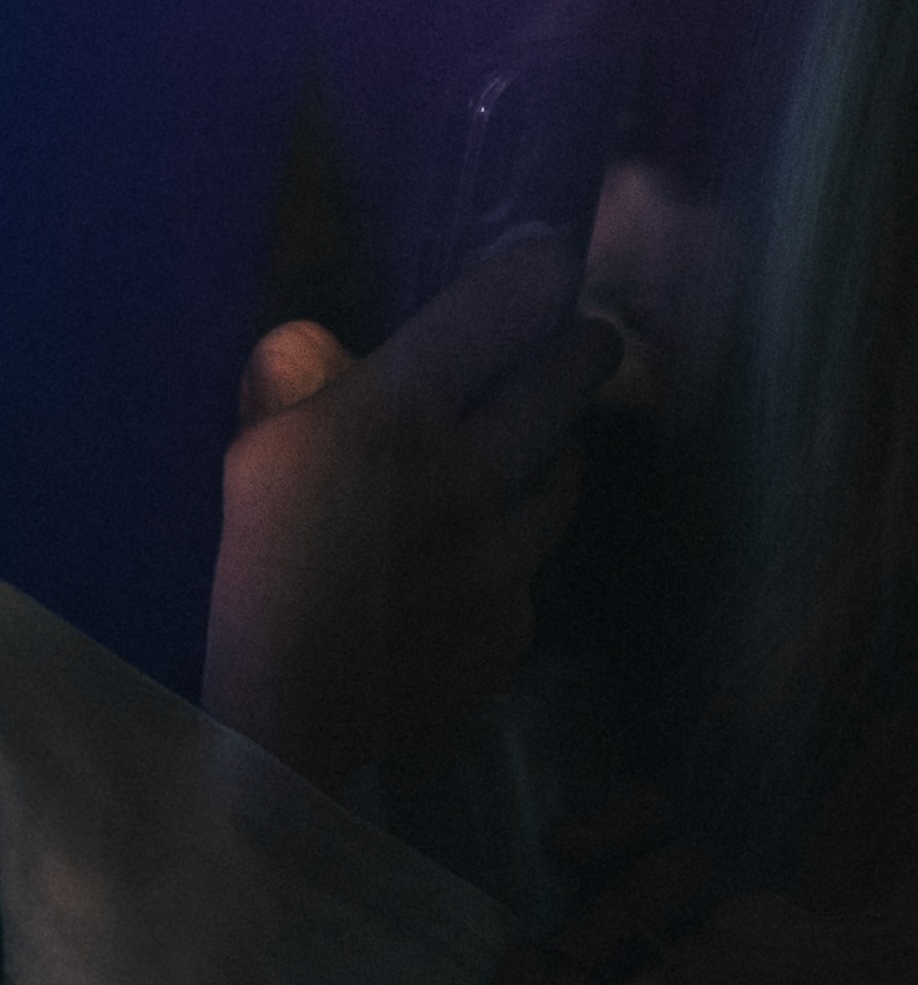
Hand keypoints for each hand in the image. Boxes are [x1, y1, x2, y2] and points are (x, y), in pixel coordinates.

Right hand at [201, 233, 619, 795]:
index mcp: (394, 419)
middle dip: (584, 356)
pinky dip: (512, 558)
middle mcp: (468, 476)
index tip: (554, 256)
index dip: (531, 274)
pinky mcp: (518, 623)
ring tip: (547, 447)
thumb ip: (296, 387)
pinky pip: (531, 571)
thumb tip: (326, 347)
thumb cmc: (256, 578)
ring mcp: (506, 556)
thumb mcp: (254, 461)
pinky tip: (476, 567)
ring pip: (561, 481)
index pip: (491, 314)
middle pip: (559, 390)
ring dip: (558, 456)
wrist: (288, 728)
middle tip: (596, 340)